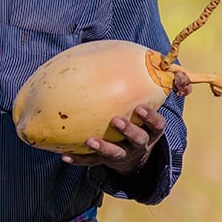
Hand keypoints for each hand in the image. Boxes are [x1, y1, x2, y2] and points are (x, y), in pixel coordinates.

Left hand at [61, 72, 188, 173]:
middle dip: (128, 130)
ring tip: (89, 140)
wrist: (134, 156)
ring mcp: (125, 154)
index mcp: (152, 130)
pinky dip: (80, 159)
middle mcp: (141, 143)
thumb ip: (141, 91)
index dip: (150, 117)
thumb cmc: (137, 121)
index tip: (139, 107)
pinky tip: (65, 156)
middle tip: (116, 120)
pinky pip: (93, 162)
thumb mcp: (144, 111)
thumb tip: (132, 59)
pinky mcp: (108, 162)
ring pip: (116, 153)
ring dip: (103, 147)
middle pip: (139, 139)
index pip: (157, 124)